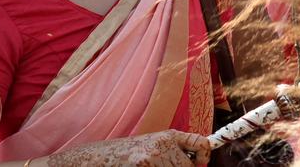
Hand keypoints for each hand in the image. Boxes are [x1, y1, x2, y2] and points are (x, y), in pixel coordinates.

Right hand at [48, 130, 211, 165]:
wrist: (95, 157)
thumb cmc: (125, 155)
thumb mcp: (152, 146)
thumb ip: (173, 151)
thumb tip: (198, 163)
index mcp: (168, 136)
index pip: (200, 142)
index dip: (204, 155)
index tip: (200, 163)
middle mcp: (163, 144)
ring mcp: (152, 157)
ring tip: (148, 166)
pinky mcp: (143, 166)